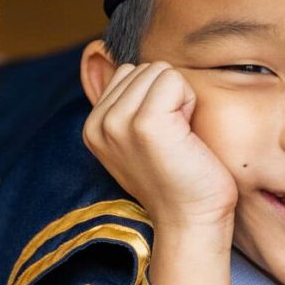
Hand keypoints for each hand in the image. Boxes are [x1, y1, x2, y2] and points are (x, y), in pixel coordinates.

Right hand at [83, 61, 238, 232]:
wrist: (190, 221)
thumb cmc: (178, 180)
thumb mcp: (138, 140)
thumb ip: (128, 105)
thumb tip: (124, 63)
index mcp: (93, 126)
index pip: (129, 72)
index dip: (156, 98)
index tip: (161, 138)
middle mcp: (99, 123)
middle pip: (145, 68)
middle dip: (168, 96)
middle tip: (173, 140)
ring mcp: (118, 122)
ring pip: (160, 71)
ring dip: (180, 99)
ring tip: (178, 139)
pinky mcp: (145, 123)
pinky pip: (174, 80)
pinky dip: (189, 102)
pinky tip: (186, 137)